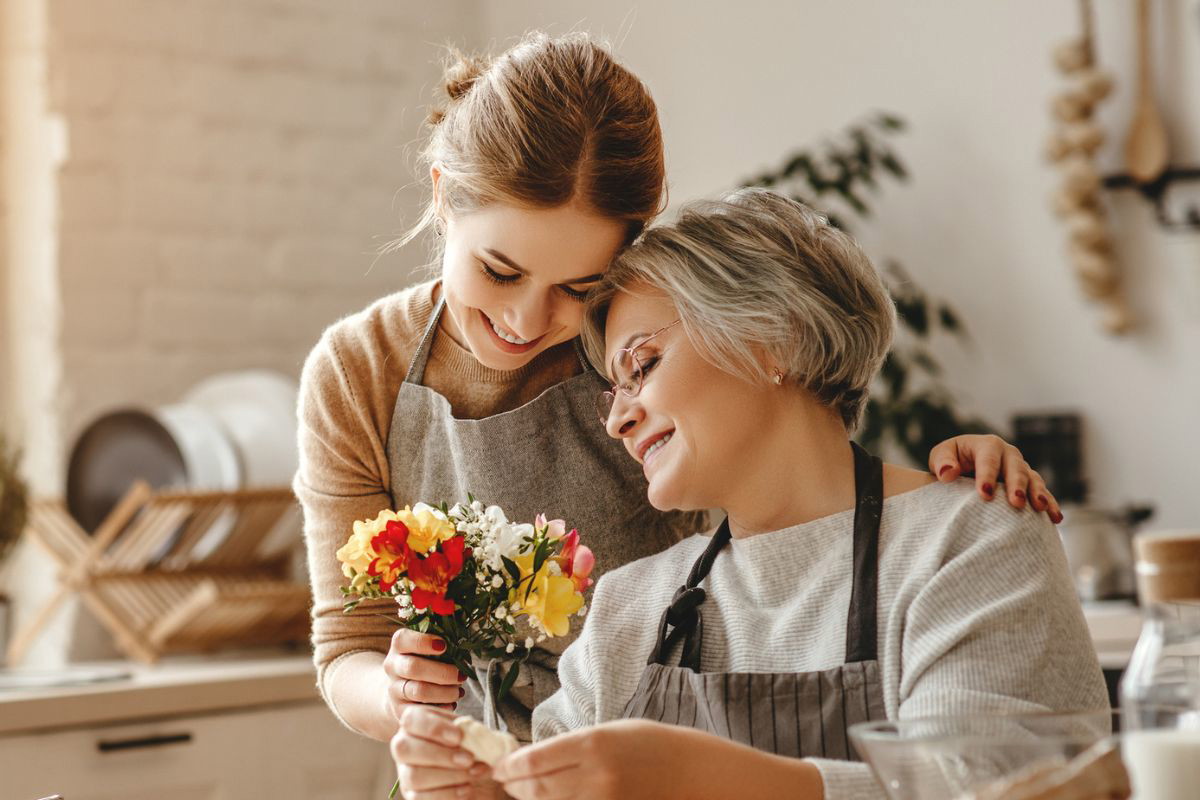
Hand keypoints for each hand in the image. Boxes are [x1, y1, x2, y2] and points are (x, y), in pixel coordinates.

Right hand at [384, 629, 466, 723]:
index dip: (423, 642)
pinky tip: (451, 704)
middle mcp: (393, 667)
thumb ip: (442, 642)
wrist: (401, 690)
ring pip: (420, 691)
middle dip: (442, 672)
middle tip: (461, 675)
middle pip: (413, 667)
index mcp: (399, 647)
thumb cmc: (424, 662)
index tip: (444, 645)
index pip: (403, 640)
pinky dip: (441, 708)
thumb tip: (464, 641)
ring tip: (459, 692)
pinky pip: (422, 711)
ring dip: (445, 692)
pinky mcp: (400, 710)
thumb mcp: (427, 648)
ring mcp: (394, 690)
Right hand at [391, 705, 495, 798]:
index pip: (411, 719)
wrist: (479, 773)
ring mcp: (406, 773)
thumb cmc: (473, 748)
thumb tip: (470, 732)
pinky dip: (449, 793)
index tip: (459, 736)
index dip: (433, 728)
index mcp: (416, 723)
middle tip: (469, 759)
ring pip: (414, 776)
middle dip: (440, 755)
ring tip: (475, 772)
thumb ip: (468, 730)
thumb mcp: (472, 734)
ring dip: (450, 776)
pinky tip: (467, 788)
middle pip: (405, 749)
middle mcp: (405, 747)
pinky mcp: (413, 796)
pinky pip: (421, 798)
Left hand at [493, 719, 686, 799]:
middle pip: (537, 789)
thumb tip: (531, 759)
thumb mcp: (607, 733)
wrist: (689, 771)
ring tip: (520, 792)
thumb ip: (571, 747)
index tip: (499, 767)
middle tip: (503, 781)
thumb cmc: (647, 745)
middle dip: (514, 786)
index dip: (510, 767)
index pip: (535, 761)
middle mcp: (595, 776)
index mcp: (592, 744)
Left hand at [929, 434, 1062, 522]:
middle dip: (1017, 485)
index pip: (989, 458)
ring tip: (1041, 508)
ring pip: (1033, 479)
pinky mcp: (1029, 485)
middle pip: (1016, 468)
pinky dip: (1050, 504)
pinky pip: (1043, 493)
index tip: (985, 493)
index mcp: (987, 445)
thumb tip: (948, 473)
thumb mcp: (941, 456)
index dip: (988, 474)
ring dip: (1038, 493)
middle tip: (1016, 503)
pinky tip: (1056, 518)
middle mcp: (1008, 454)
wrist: (964, 467)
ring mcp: (1021, 469)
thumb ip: (942, 462)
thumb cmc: (950, 461)